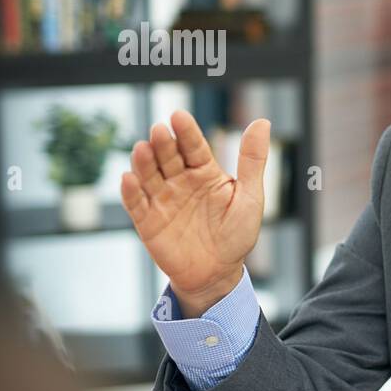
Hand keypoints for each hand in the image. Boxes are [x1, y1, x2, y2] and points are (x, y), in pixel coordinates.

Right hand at [120, 110, 269, 317]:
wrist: (218, 273)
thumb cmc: (237, 234)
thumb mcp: (250, 196)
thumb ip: (252, 160)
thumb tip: (262, 122)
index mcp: (205, 172)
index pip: (193, 147)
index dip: (186, 132)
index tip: (179, 116)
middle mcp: (180, 181)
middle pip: (168, 157)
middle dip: (163, 143)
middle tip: (160, 131)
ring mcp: (162, 200)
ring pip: (148, 175)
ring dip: (144, 162)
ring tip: (143, 148)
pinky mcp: (147, 221)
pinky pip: (136, 204)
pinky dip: (130, 192)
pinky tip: (129, 179)